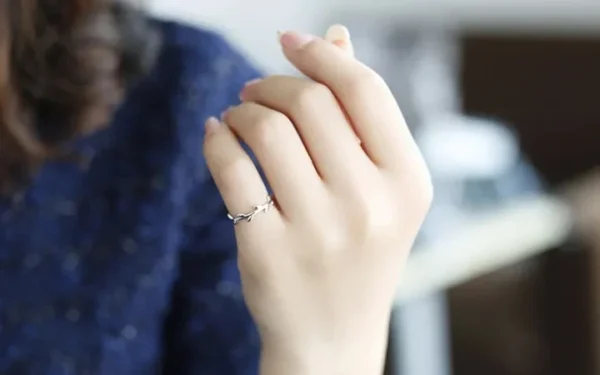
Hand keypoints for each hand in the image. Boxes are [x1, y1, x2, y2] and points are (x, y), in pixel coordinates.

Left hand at [203, 26, 431, 374]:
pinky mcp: (267, 250)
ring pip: (266, 128)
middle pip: (310, 101)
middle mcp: (368, 204)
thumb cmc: (358, 254)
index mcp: (406, 182)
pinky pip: (230, 167)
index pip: (364, 89)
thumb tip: (338, 38)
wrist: (333, 336)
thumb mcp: (381, 190)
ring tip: (238, 117)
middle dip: (272, 82)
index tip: (290, 40)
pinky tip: (216, 133)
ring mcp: (318, 230)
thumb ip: (362, 115)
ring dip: (242, 109)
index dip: (322, 54)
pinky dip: (216, 138)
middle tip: (254, 89)